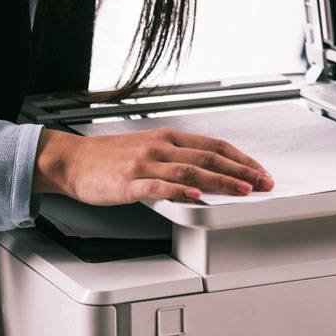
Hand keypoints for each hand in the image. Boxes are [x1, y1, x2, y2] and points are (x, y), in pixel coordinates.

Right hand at [33, 128, 273, 204]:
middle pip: (209, 157)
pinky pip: (158, 186)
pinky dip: (180, 192)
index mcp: (169, 137)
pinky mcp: (129, 182)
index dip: (241, 158)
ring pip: (190, 171)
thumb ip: (178, 156)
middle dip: (241, 171)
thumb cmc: (111, 157)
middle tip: (263, 183)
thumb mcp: (150, 147)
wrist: (72, 160)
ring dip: (220, 181)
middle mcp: (161, 147)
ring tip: (242, 190)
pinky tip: (196, 197)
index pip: (215, 145)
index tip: (260, 171)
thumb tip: (210, 168)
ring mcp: (145, 164)